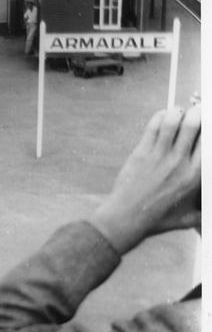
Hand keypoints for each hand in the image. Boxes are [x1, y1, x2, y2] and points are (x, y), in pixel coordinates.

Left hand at [90, 106, 200, 254]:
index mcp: (195, 176)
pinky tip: (164, 117)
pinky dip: (161, 116)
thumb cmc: (158, 219)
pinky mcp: (141, 153)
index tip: (208, 124)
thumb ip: (204, 213)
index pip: (209, 143)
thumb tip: (209, 214)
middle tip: (198, 112)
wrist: (127, 217)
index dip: (209, 129)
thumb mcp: (189, 218)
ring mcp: (159, 156)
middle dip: (198, 113)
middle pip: (194, 125)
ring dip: (178, 112)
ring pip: (173, 121)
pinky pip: (153, 126)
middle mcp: (179, 162)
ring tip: (180, 113)